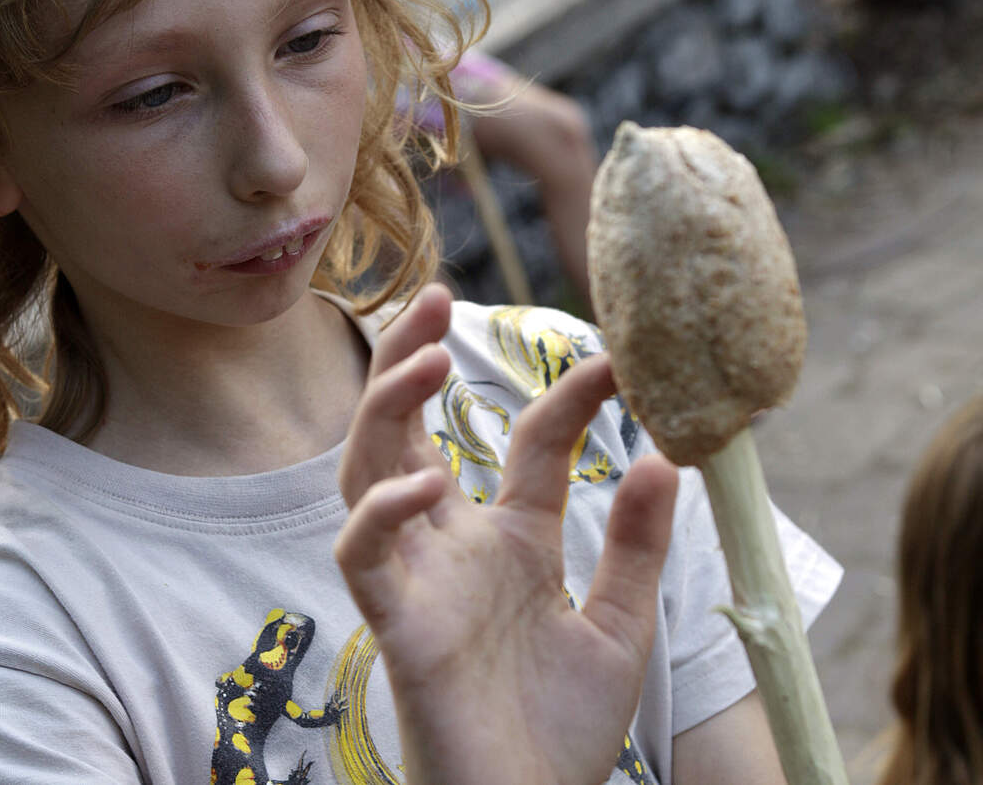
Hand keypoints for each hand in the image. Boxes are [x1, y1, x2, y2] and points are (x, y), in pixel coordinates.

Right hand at [336, 283, 678, 784]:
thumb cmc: (561, 732)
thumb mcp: (619, 628)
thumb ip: (634, 549)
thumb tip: (662, 459)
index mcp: (510, 543)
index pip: (530, 443)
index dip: (570, 395)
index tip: (619, 357)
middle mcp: (452, 548)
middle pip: (408, 431)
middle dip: (411, 359)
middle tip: (434, 295)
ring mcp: (418, 581)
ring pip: (368, 472)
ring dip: (388, 410)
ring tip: (429, 357)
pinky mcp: (397, 627)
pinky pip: (364, 557)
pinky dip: (381, 514)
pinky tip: (425, 483)